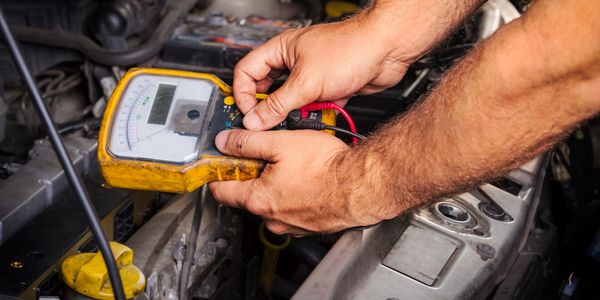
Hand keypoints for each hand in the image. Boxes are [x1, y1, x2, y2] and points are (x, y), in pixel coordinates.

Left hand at [208, 129, 385, 234]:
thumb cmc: (327, 167)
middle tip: (264, 155)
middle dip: (251, 175)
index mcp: (258, 199)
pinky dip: (294, 196)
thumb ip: (247, 141)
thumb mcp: (281, 142)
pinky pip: (292, 210)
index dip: (217, 172)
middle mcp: (271, 218)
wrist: (361, 185)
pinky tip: (307, 180)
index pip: (220, 190)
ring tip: (292, 166)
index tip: (219, 162)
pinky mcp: (309, 226)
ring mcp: (291, 226)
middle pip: (246, 195)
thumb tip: (226, 141)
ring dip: (274, 186)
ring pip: (271, 203)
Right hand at [233, 15, 412, 130]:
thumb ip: (278, 104)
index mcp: (281, 50)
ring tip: (297, 120)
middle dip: (268, 108)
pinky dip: (315, 115)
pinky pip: (313, 106)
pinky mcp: (329, 88)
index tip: (248, 113)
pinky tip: (318, 118)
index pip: (247, 72)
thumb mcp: (306, 82)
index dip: (243, 93)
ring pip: (292, 101)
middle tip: (266, 124)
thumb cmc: (351, 48)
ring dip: (295, 113)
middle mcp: (294, 62)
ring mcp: (312, 75)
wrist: (387, 50)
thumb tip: (255, 120)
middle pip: (268, 89)